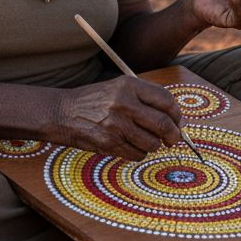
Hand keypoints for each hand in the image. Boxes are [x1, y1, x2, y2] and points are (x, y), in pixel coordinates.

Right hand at [51, 78, 182, 159]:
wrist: (63, 113)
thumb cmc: (94, 101)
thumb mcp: (118, 88)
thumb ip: (145, 99)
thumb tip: (175, 119)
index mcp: (129, 86)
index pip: (166, 100)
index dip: (177, 114)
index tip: (178, 122)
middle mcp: (124, 103)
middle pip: (163, 124)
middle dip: (173, 136)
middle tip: (173, 139)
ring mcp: (117, 124)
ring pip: (152, 143)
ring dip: (154, 146)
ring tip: (146, 141)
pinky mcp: (109, 143)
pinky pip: (137, 154)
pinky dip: (139, 154)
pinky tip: (130, 146)